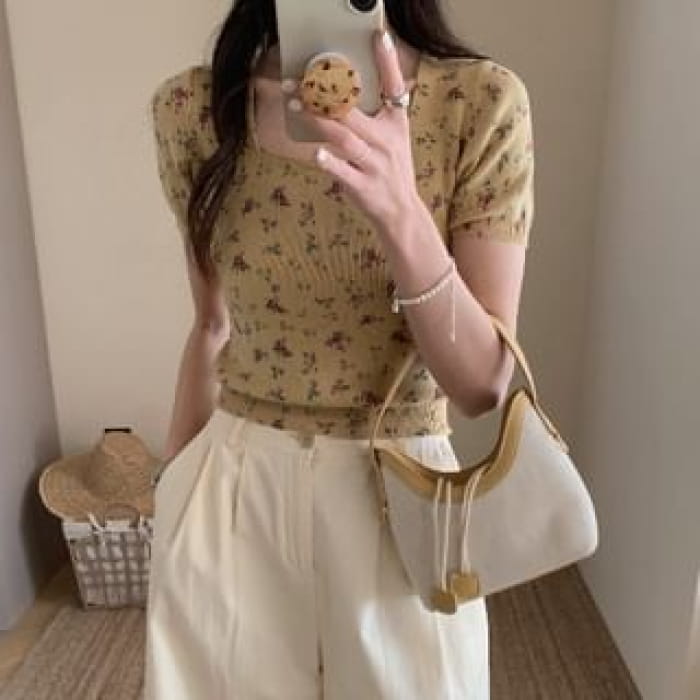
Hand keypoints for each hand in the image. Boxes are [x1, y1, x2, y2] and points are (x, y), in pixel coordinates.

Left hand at [284, 29, 421, 235]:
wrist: (401, 212)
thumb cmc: (391, 170)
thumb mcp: (394, 138)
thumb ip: (377, 114)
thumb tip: (346, 87)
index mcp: (396, 124)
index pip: (395, 87)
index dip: (388, 61)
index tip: (378, 37)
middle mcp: (387, 142)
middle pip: (354, 111)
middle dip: (325, 94)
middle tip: (299, 80)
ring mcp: (375, 165)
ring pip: (345, 138)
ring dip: (319, 120)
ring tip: (296, 106)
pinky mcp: (362, 187)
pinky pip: (343, 172)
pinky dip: (329, 162)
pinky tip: (316, 153)